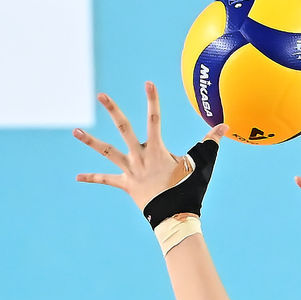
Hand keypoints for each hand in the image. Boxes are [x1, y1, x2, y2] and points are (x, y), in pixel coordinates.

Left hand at [75, 83, 225, 213]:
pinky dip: (93, 178)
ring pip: (107, 152)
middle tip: (100, 95)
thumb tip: (226, 126)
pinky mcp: (126, 185)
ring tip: (74, 130)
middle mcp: (139, 156)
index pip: (154, 119)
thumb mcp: (201, 165)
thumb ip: (211, 143)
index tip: (148, 82)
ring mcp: (130, 170)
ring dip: (90, 141)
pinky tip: (77, 177)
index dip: (152, 100)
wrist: (175, 217)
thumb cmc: (190, 191)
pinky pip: (106, 180)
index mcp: (156, 150)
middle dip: (113, 110)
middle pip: (124, 128)